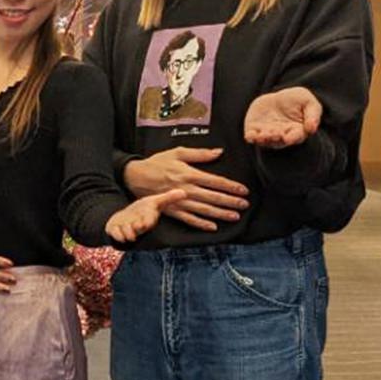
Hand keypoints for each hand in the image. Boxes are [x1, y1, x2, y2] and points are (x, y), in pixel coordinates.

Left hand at [107, 190, 189, 242]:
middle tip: (135, 225)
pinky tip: (116, 228)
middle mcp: (138, 228)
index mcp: (148, 220)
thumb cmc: (142, 210)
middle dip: (136, 228)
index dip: (146, 222)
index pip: (149, 222)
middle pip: (138, 230)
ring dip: (125, 230)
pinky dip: (115, 232)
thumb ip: (168, 198)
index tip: (145, 222)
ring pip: (127, 234)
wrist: (125, 218)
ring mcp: (127, 230)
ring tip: (125, 224)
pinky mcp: (116, 232)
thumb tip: (184, 192)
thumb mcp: (154, 202)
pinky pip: (115, 235)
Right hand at [123, 147, 250, 230]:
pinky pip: (189, 219)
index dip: (231, 186)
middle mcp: (186, 189)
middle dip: (230, 201)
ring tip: (234, 216)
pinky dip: (201, 224)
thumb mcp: (177, 152)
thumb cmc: (157, 162)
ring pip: (204, 209)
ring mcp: (179, 201)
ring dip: (220, 214)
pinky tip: (213, 227)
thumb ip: (199, 154)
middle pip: (213, 197)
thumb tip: (218, 152)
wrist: (135, 176)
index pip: (215, 181)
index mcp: (189, 173)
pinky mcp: (172, 210)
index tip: (243, 190)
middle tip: (245, 204)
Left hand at [243, 86, 322, 148]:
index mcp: (297, 131)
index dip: (292, 138)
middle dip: (275, 138)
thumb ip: (313, 115)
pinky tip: (250, 135)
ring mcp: (267, 134)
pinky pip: (252, 136)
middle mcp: (282, 136)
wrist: (279, 98)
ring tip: (262, 135)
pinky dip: (251, 137)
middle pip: (279, 140)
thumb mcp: (309, 102)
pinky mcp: (255, 129)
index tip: (288, 137)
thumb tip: (312, 128)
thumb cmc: (298, 101)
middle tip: (274, 134)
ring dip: (263, 139)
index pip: (296, 137)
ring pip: (265, 140)